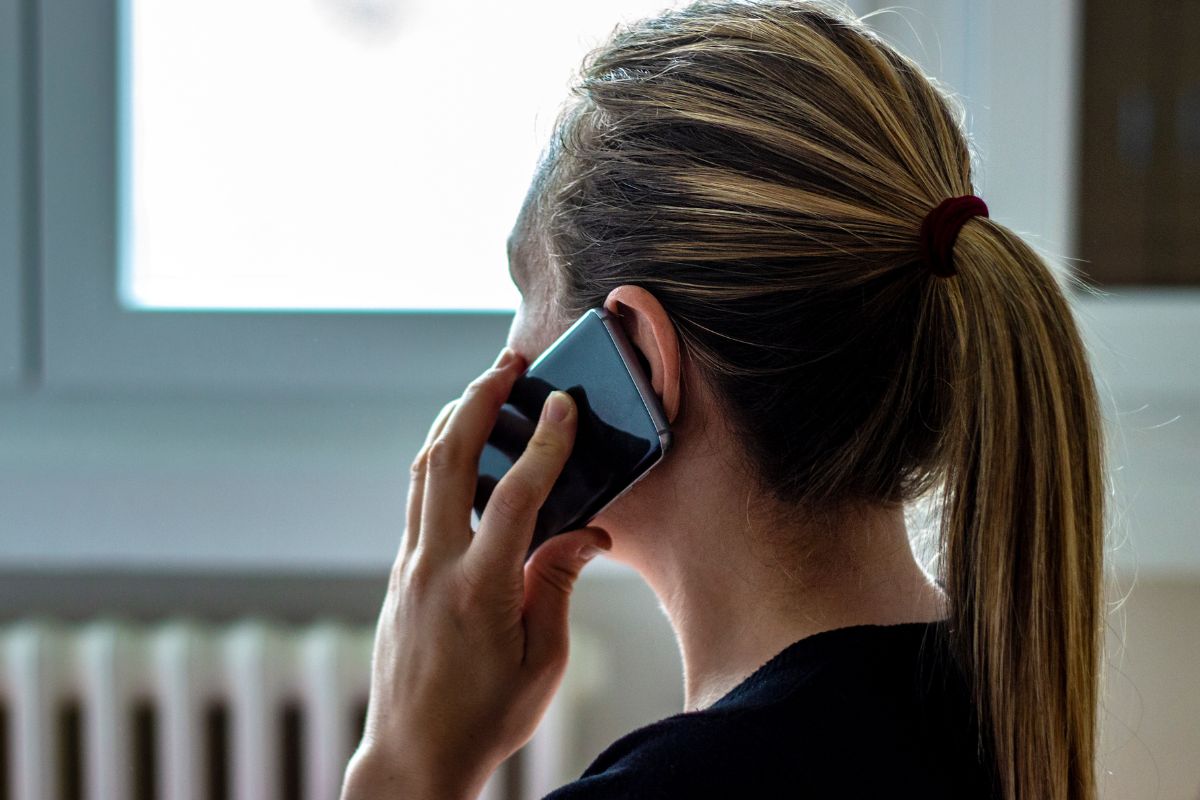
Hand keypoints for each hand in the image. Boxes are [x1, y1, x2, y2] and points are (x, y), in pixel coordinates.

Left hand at [341, 347, 611, 799]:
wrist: (413, 758)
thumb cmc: (485, 718)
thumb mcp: (542, 661)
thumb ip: (558, 586)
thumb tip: (584, 534)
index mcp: (480, 590)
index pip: (516, 496)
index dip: (546, 445)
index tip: (564, 405)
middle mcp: (434, 568)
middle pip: (447, 460)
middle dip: (478, 402)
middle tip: (505, 365)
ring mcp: (409, 569)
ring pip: (422, 473)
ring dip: (452, 423)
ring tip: (482, 391)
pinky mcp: (400, 577)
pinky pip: (417, 501)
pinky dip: (439, 461)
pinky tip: (461, 452)